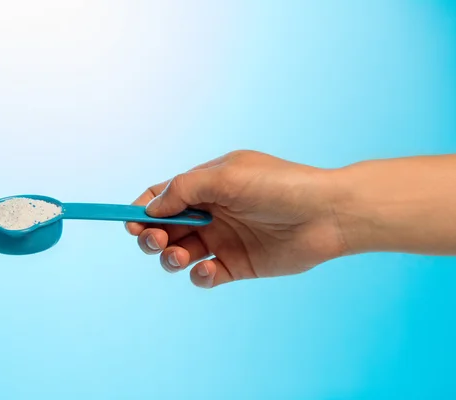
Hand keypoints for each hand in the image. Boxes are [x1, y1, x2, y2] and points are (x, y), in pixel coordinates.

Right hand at [125, 150, 346, 288]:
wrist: (327, 214)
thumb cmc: (279, 186)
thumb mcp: (226, 176)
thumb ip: (184, 189)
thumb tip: (150, 209)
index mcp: (208, 185)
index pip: (164, 196)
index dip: (143, 210)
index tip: (129, 224)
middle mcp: (212, 212)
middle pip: (166, 228)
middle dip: (151, 236)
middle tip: (155, 241)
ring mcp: (224, 239)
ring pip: (180, 253)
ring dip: (169, 257)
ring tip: (180, 256)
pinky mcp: (237, 265)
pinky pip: (205, 275)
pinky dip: (198, 275)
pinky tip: (207, 268)